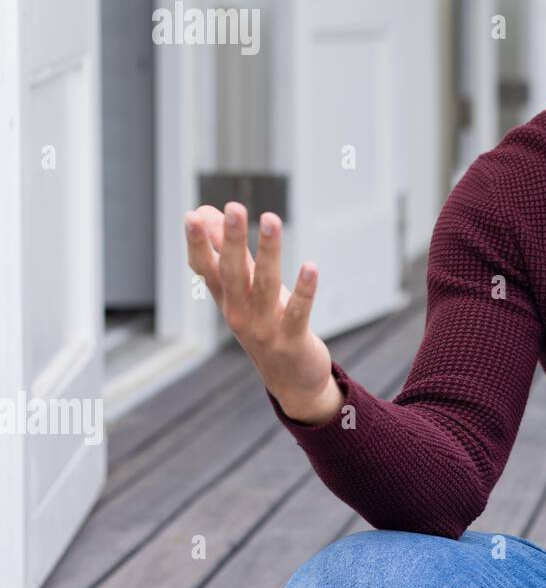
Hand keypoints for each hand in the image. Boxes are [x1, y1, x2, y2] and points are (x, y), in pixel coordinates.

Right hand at [184, 202, 337, 422]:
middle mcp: (239, 313)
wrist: (290, 379)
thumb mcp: (246, 291)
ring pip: (265, 285)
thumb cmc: (267, 324)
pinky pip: (297, 311)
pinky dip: (304, 290)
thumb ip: (230, 253)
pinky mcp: (291, 339)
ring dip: (268, 251)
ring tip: (272, 219)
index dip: (197, 244)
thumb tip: (208, 212)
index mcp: (227, 300)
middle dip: (231, 239)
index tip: (192, 215)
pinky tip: (311, 266)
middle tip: (233, 207)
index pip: (206, 268)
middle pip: (232, 272)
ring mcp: (264, 328)